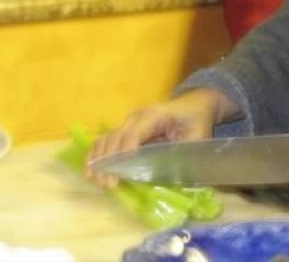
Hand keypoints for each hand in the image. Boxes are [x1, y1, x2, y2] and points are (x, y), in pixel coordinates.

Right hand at [85, 87, 236, 187]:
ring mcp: (130, 122)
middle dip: (110, 161)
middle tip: (109, 184)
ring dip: (99, 159)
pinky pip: (106, 140)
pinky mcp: (126, 129)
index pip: (135, 133)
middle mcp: (139, 116)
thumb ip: (188, 154)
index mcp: (157, 115)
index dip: (126, 151)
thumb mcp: (199, 136)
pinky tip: (89, 170)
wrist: (195, 104)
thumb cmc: (197, 120)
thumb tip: (178, 177)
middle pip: (117, 137)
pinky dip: (96, 155)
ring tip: (96, 180)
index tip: (120, 173)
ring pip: (107, 138)